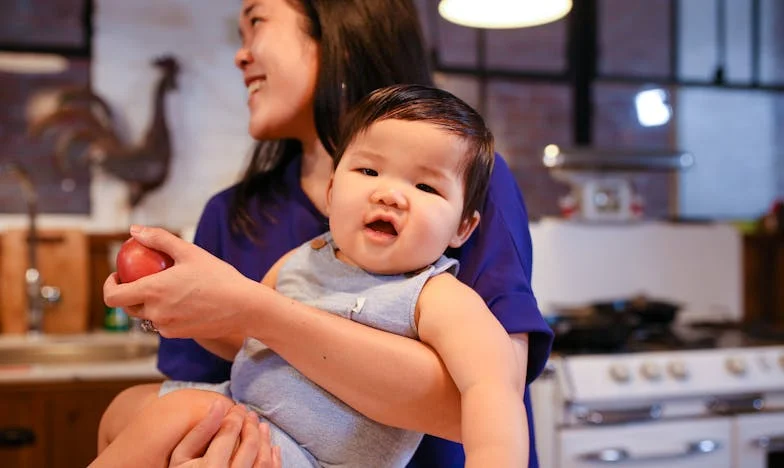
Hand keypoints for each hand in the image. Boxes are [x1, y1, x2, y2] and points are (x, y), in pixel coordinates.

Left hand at [103, 225, 256, 338]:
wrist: (244, 307)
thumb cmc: (219, 277)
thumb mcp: (190, 252)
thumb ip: (159, 239)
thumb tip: (135, 230)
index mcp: (153, 291)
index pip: (112, 296)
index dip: (109, 285)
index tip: (117, 275)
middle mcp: (155, 312)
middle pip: (127, 307)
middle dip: (127, 293)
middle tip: (140, 279)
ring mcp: (166, 327)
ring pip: (146, 315)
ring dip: (149, 303)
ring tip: (167, 288)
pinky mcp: (178, 335)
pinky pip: (162, 323)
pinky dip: (165, 313)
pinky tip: (182, 302)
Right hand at [169, 401, 281, 467]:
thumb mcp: (181, 456)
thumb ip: (200, 432)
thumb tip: (219, 404)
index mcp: (210, 467)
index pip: (229, 433)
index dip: (236, 416)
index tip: (237, 408)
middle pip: (249, 445)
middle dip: (252, 425)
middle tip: (250, 414)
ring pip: (263, 461)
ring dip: (265, 440)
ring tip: (262, 426)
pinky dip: (275, 459)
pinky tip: (272, 448)